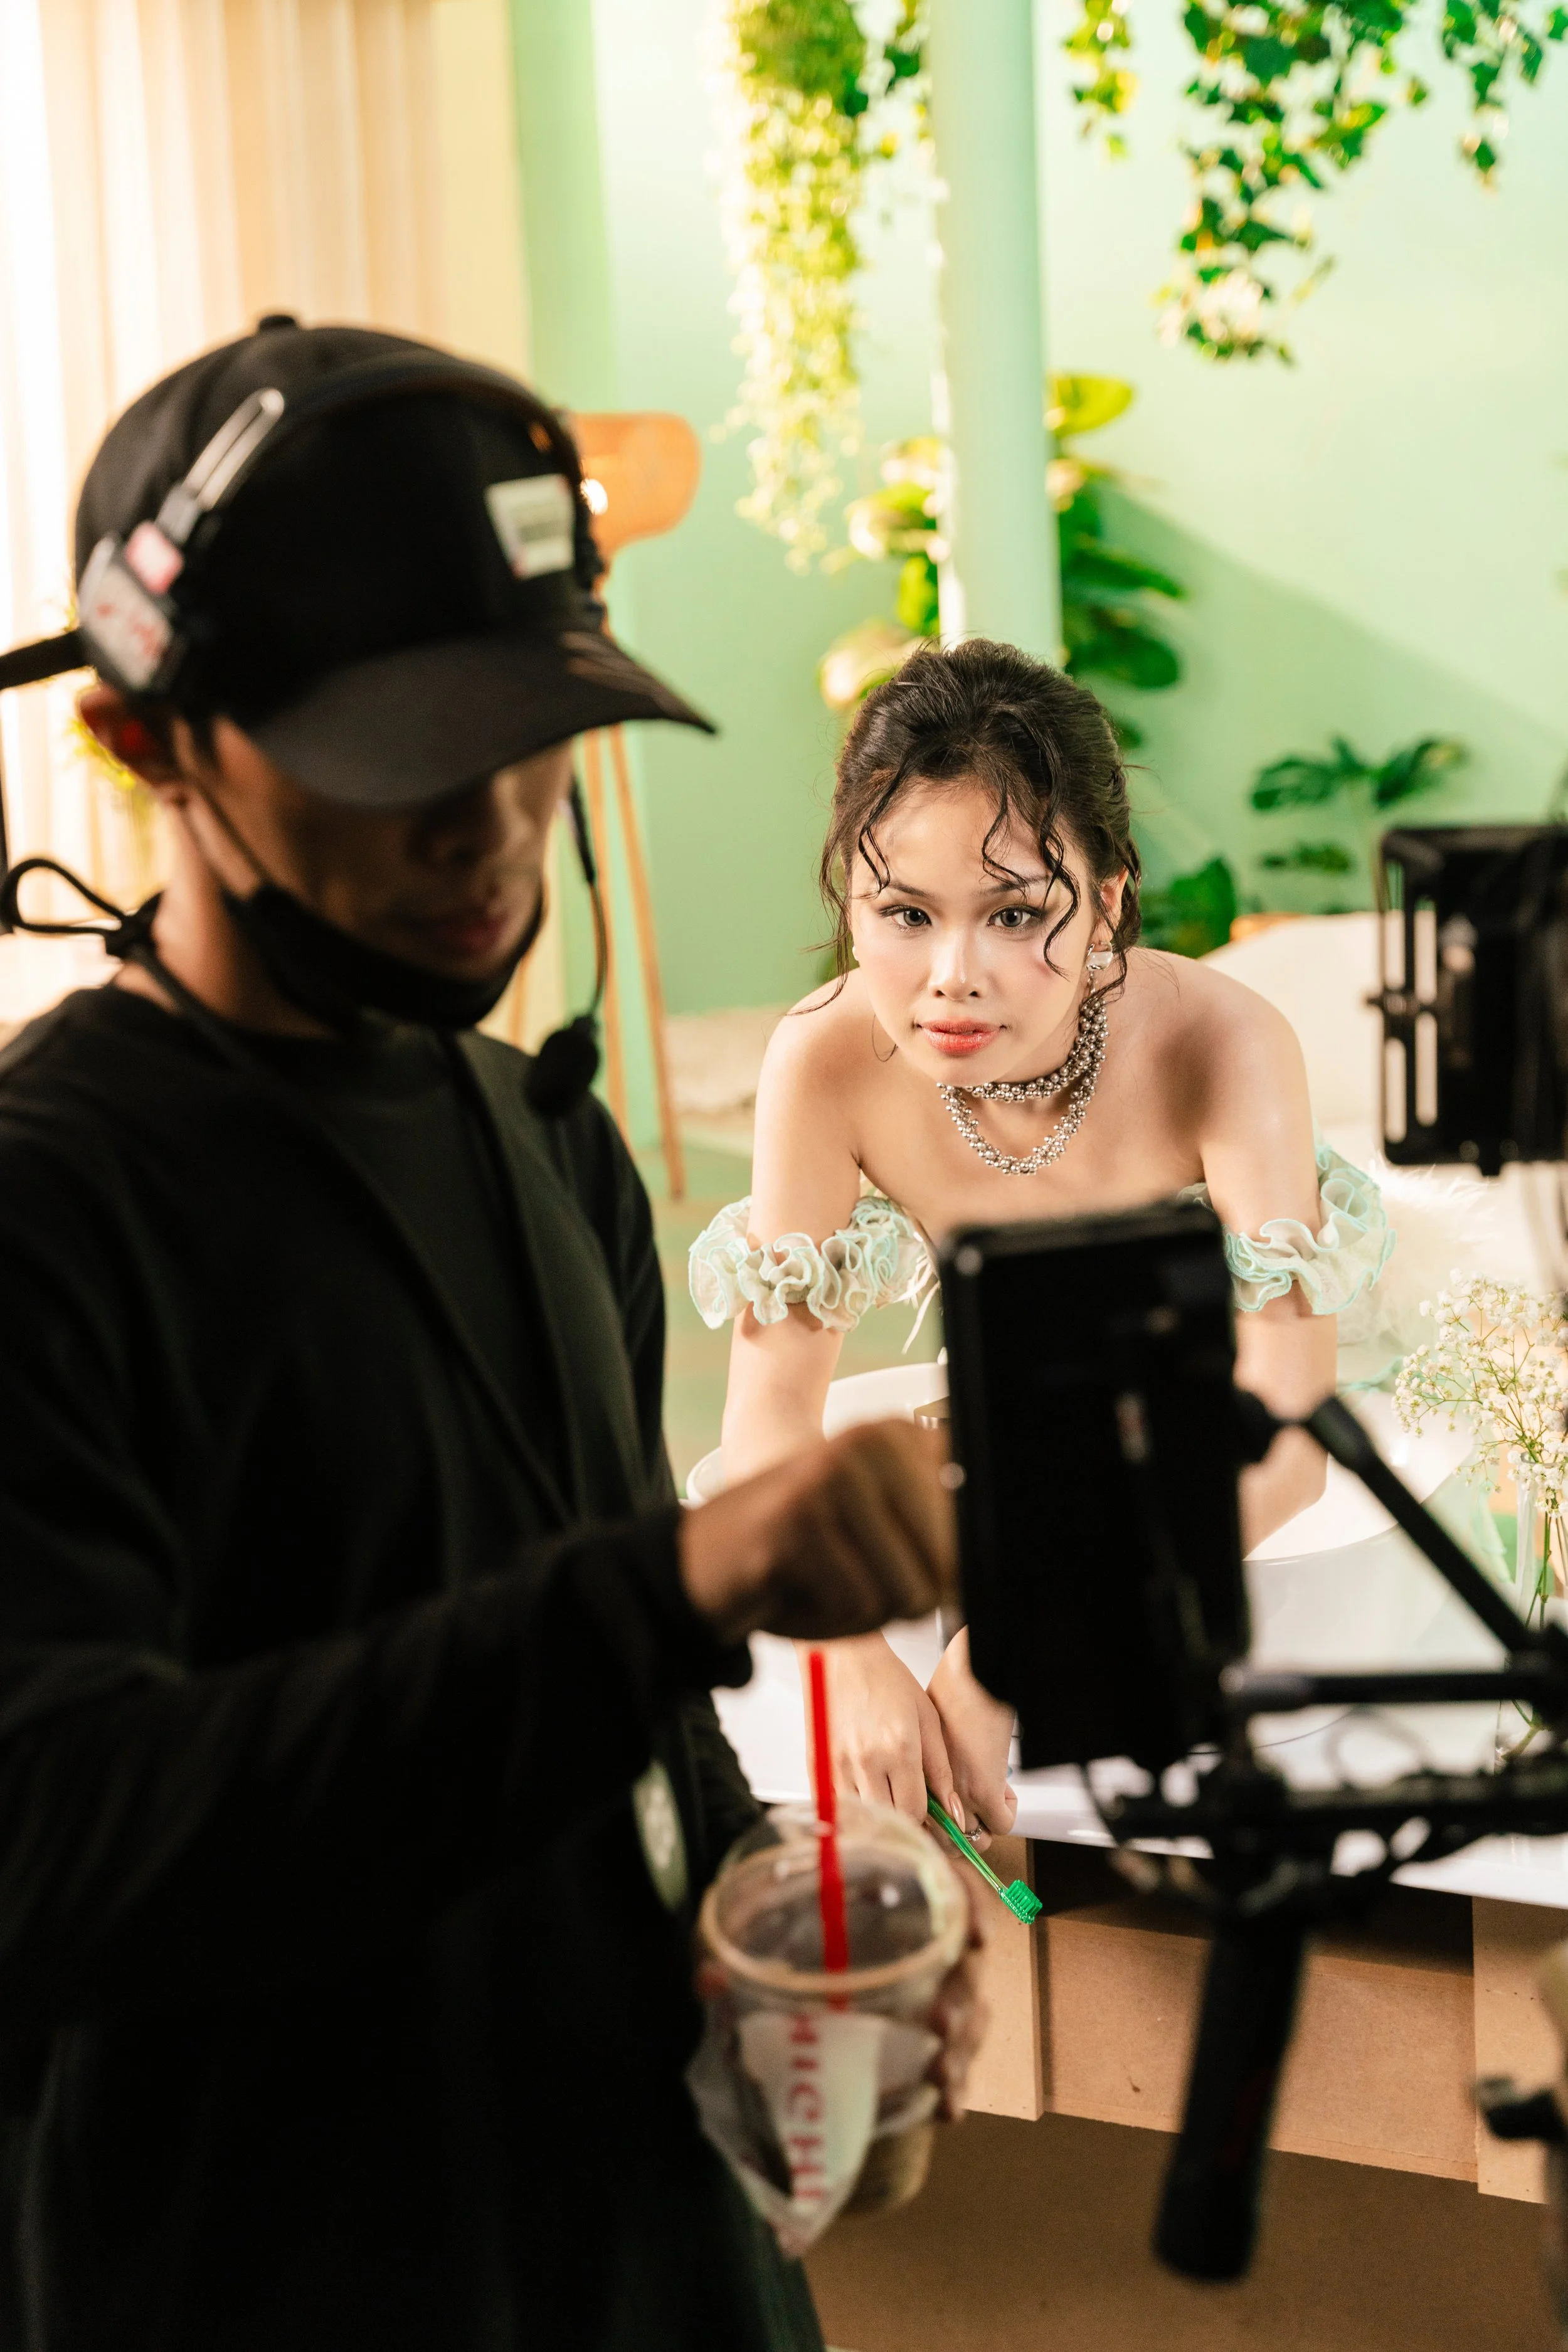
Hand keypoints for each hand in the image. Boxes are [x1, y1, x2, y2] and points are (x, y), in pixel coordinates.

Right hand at [679, 1420, 955, 1644]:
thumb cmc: (803, 1552)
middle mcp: (871, 1443)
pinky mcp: (797, 1520)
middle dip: (905, 1596)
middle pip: (949, 1565)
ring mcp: (832, 1476)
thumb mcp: (883, 1529)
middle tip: (849, 1575)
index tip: (916, 1569)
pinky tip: (793, 1590)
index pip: (977, 1515)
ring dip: (866, 1614)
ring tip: (821, 1581)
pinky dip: (828, 1619)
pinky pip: (856, 1605)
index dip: (955, 1566)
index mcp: (900, 1436)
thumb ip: (944, 1537)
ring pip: (908, 1591)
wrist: (702, 1560)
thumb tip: (995, 1564)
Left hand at [691, 1868, 988, 2123]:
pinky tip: (946, 2110)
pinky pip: (952, 2064)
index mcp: (893, 1895)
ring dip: (960, 2048)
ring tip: (940, 2076)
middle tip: (940, 2021)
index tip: (973, 1937)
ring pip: (967, 2016)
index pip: (950, 1886)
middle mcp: (922, 1941)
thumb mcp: (752, 1926)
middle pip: (963, 1964)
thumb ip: (731, 1948)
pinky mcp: (922, 2040)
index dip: (971, 1906)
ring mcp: (929, 1991)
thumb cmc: (776, 1925)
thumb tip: (706, 1981)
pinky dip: (953, 2089)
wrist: (778, 1957)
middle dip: (962, 1996)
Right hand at [813, 1633, 957, 1829]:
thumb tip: (953, 1810)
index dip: (923, 1817)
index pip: (913, 1811)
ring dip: (874, 1811)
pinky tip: (861, 1785)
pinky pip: (835, 1802)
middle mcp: (866, 1761)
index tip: (925, 1810)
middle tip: (905, 1802)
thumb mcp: (927, 1718)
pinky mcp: (818, 1764)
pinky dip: (850, 1803)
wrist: (846, 1657)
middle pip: (887, 1818)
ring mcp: (838, 1765)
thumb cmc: (887, 1681)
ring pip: (861, 1815)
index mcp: (899, 1749)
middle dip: (901, 1817)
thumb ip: (940, 1768)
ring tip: (883, 1790)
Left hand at [927, 1628, 1016, 1851]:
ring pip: (975, 1840)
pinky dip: (1008, 1811)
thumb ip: (925, 1769)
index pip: (922, 1830)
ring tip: (989, 1798)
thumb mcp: (924, 1736)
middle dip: (963, 1835)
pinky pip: (1002, 1824)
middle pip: (947, 1843)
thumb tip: (933, 1789)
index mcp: (917, 1782)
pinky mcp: (984, 1791)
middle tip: (973, 1814)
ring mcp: (958, 1795)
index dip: (939, 1830)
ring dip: (986, 1825)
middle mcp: (934, 1794)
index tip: (951, 1820)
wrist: (970, 1679)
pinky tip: (1004, 1788)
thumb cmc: (948, 1696)